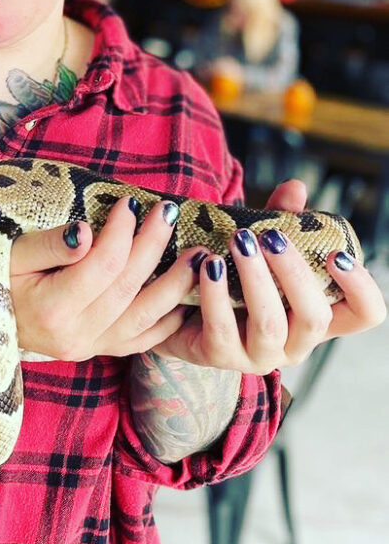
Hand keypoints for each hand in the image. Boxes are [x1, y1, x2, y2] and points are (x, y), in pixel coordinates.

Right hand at [9, 197, 202, 360]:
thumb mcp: (9, 254)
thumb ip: (47, 244)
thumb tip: (87, 231)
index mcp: (50, 309)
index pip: (101, 266)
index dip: (120, 232)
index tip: (129, 202)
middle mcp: (74, 335)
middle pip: (127, 287)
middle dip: (153, 246)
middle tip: (170, 212)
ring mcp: (88, 348)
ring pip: (144, 318)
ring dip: (174, 285)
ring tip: (197, 255)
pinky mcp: (96, 351)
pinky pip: (141, 341)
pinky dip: (168, 321)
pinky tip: (187, 298)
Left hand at [155, 179, 386, 373]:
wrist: (179, 307)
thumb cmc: (232, 276)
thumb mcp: (260, 248)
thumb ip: (281, 218)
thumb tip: (295, 187)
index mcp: (315, 315)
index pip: (363, 314)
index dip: (360, 288)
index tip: (337, 254)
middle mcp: (295, 342)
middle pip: (314, 318)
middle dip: (294, 273)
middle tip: (271, 237)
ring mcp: (259, 355)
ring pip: (269, 324)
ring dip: (255, 278)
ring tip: (238, 241)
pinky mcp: (220, 356)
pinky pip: (221, 328)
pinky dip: (215, 293)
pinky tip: (208, 264)